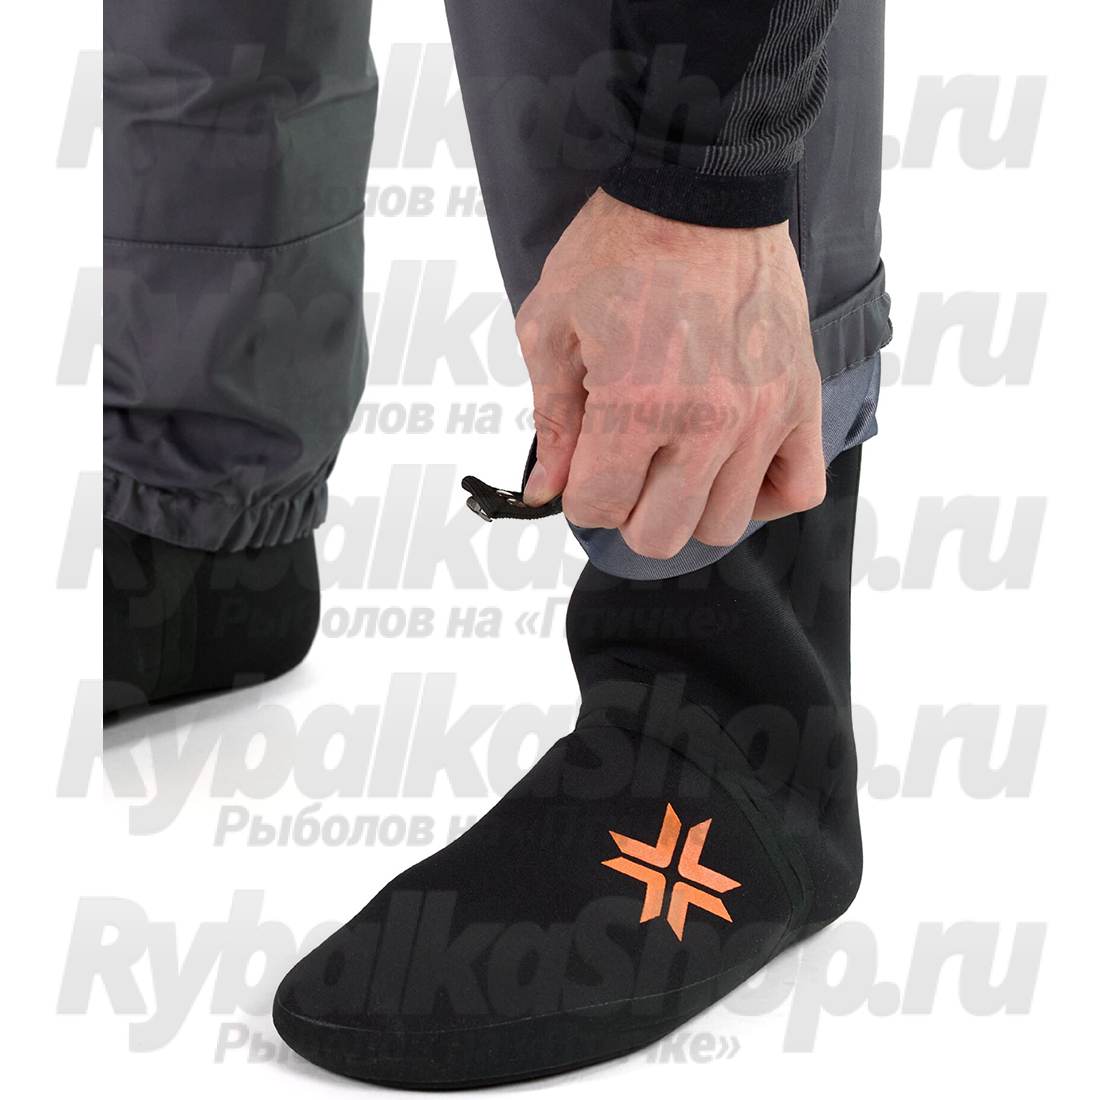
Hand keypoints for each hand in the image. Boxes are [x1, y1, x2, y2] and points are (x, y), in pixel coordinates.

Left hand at [516, 188, 824, 558]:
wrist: (700, 188)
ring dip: (690, 503)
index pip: (598, 509)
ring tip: (678, 456)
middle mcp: (707, 421)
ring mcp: (762, 415)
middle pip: (661, 535)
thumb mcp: (551, 327)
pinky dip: (765, 493)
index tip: (586, 462)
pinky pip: (800, 490)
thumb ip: (550, 421)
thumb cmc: (620, 248)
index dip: (580, 492)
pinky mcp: (801, 399)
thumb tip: (543, 492)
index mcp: (635, 402)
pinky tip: (734, 464)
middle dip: (629, 509)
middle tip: (627, 463)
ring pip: (723, 524)